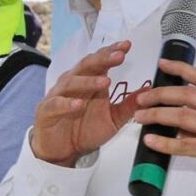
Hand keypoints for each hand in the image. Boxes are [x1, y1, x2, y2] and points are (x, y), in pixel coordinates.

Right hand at [31, 41, 140, 167]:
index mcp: (89, 80)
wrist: (62, 151)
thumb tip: (149, 92)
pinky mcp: (46, 111)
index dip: (112, 52)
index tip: (127, 45)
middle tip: (119, 55)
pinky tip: (78, 104)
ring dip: (88, 81)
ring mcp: (58, 95)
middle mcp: (73, 83)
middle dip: (103, 59)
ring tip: (105, 82)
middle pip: (87, 65)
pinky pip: (57, 104)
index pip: (100, 61)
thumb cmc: (85, 129)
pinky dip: (67, 104)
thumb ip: (128, 105)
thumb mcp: (113, 119)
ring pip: (72, 82)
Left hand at [133, 59, 195, 195]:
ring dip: (156, 115)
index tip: (162, 64)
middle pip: (188, 94)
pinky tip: (150, 140)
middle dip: (160, 94)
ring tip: (140, 117)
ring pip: (182, 116)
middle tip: (142, 98)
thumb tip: (176, 115)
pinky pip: (183, 143)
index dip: (181, 69)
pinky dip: (163, 142)